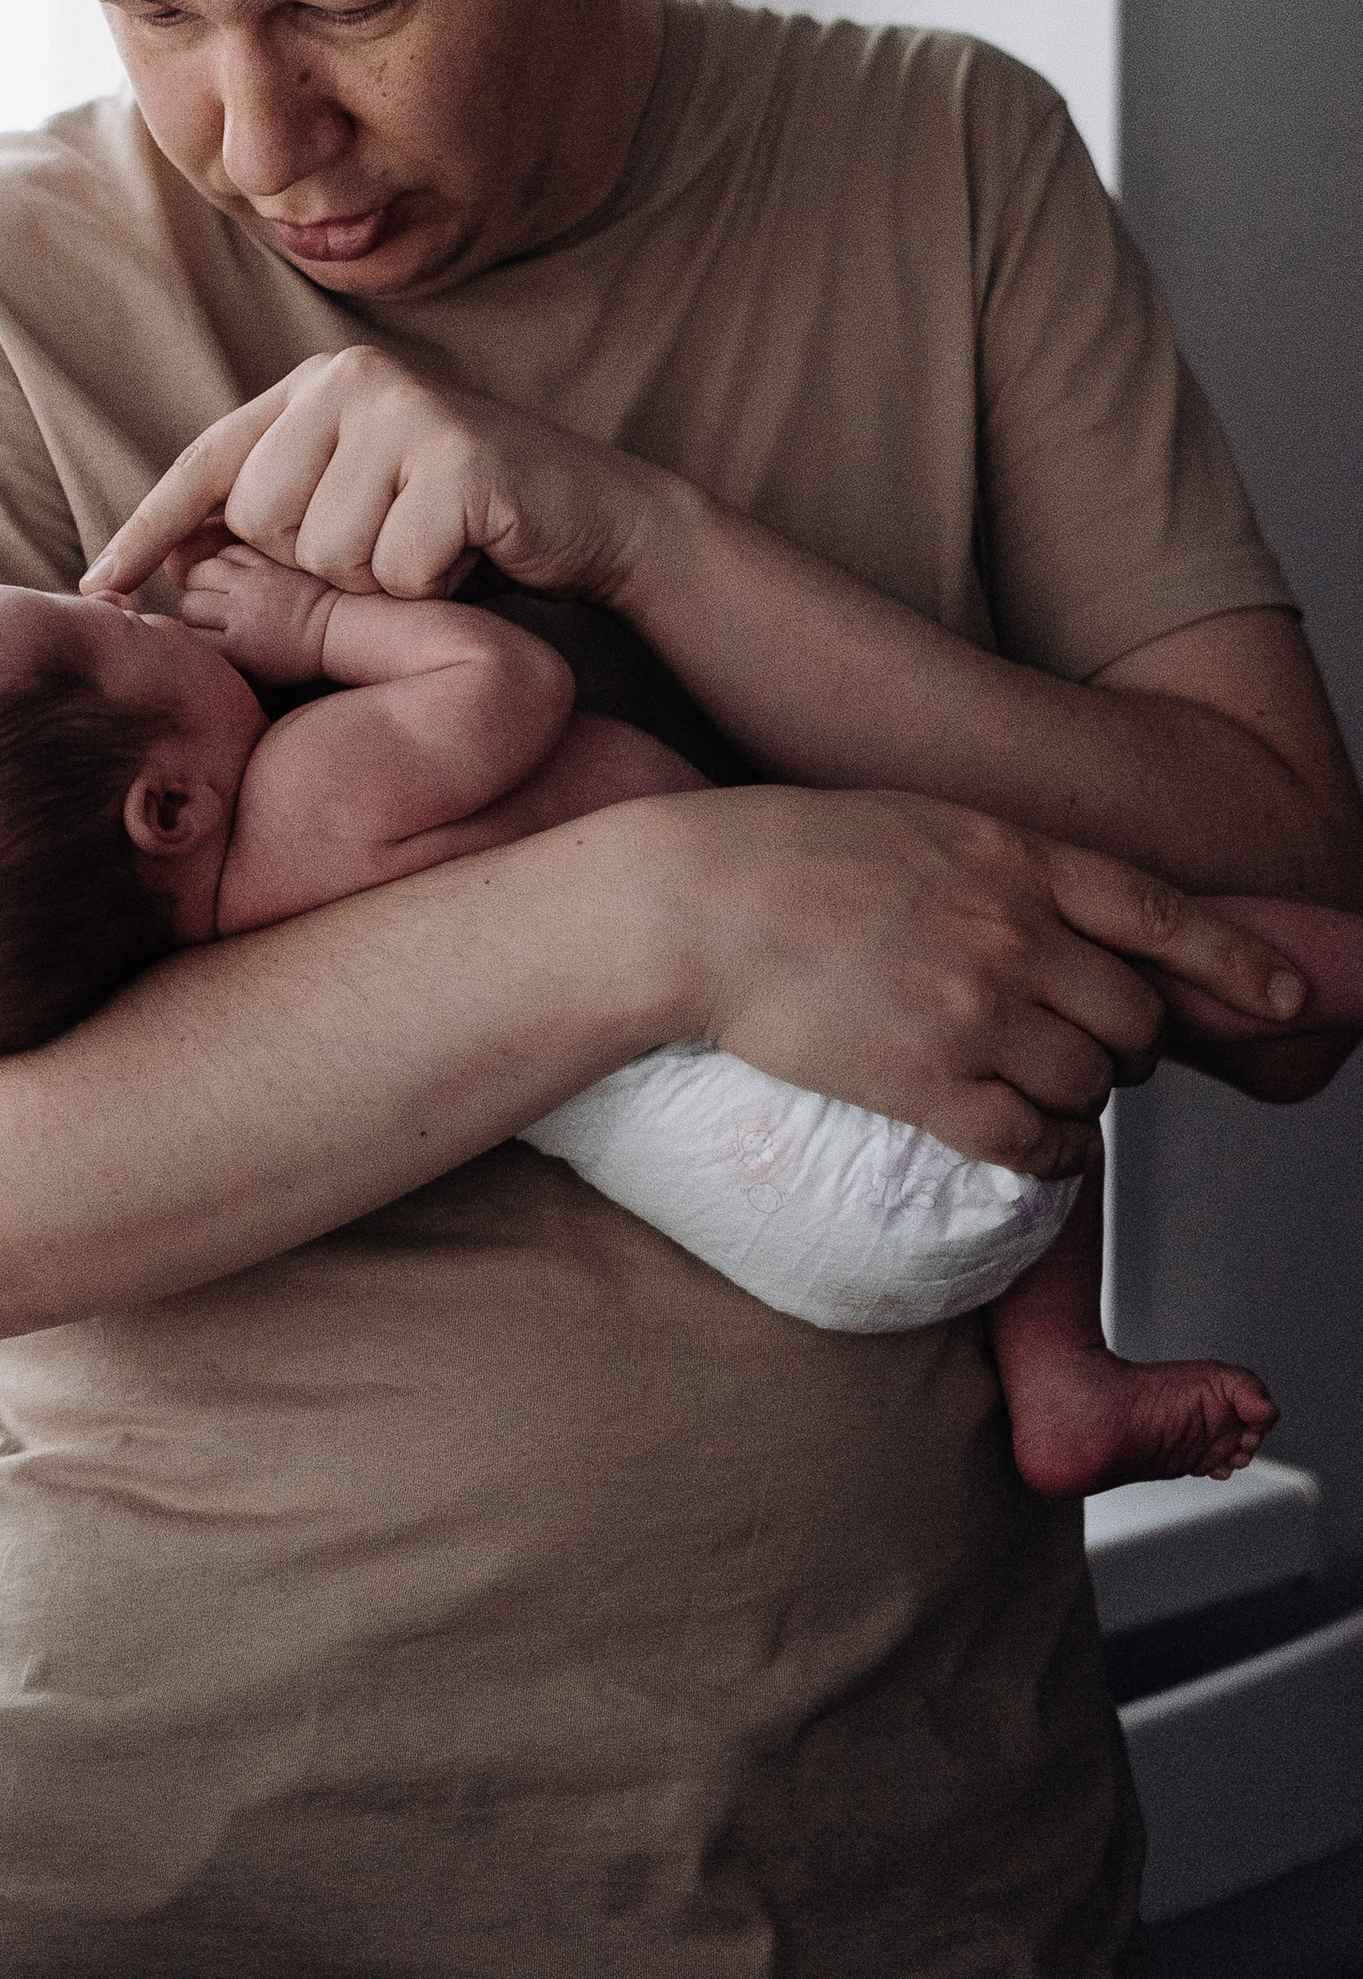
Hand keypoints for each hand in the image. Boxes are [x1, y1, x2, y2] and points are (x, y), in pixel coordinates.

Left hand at [86, 346, 646, 607]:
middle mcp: (350, 380)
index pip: (207, 462)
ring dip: (378, 584)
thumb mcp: (353, 515)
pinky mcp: (457, 456)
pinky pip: (393, 569)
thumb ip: (275, 521)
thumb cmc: (459, 529)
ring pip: (325, 553)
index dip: (147, 528)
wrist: (591, 518)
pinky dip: (429, 588)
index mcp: (313, 388)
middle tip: (389, 549)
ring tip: (431, 549)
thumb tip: (170, 566)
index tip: (96, 587)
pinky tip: (467, 555)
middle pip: (262, 521)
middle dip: (317, 567)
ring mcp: (406, 410)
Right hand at [179, 544, 340, 686]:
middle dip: (195, 611)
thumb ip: (220, 661)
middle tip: (210, 616)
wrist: (333, 630)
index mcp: (237, 647)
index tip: (205, 639)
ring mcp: (253, 583)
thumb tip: (191, 648)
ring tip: (217, 591)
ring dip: (203, 582)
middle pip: (189, 604)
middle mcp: (240, 612)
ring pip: (201, 572)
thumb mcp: (256, 676)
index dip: (192, 637)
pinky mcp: (265, 562)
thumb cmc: (293, 660)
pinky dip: (226, 561)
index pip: (187, 636)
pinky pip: (229, 553)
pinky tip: (235, 574)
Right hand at [665, 787, 1313, 1172]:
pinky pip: (1040, 1144)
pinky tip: (1036, 1146)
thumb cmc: (782, 855)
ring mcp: (973, 1009)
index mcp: (1010, 854)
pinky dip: (1056, 1156)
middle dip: (1130, 1044)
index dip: (1240, 963)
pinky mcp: (928, 1084)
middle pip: (1136, 1016)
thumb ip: (1002, 868)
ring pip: (1094, 1085)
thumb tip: (1069, 923)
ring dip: (1082, 1099)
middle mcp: (1010, 930)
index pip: (1162, 914)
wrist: (688, 904)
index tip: (1291, 1001)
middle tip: (1088, 1047)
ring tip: (1033, 1086)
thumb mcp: (915, 822)